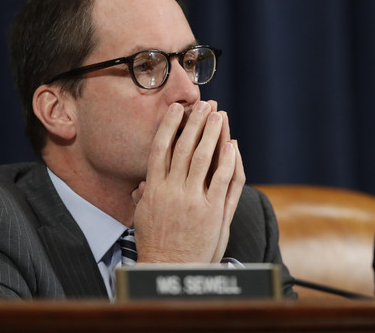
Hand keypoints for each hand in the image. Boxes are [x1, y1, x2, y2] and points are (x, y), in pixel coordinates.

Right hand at [132, 100, 244, 262]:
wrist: (171, 269)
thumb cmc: (156, 245)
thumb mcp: (142, 218)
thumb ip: (144, 197)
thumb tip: (142, 182)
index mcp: (154, 189)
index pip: (160, 149)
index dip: (169, 126)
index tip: (176, 109)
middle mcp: (172, 190)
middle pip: (183, 147)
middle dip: (195, 123)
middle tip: (204, 105)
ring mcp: (193, 199)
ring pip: (203, 158)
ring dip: (212, 134)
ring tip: (219, 115)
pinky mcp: (213, 211)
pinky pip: (223, 179)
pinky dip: (228, 160)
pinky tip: (231, 145)